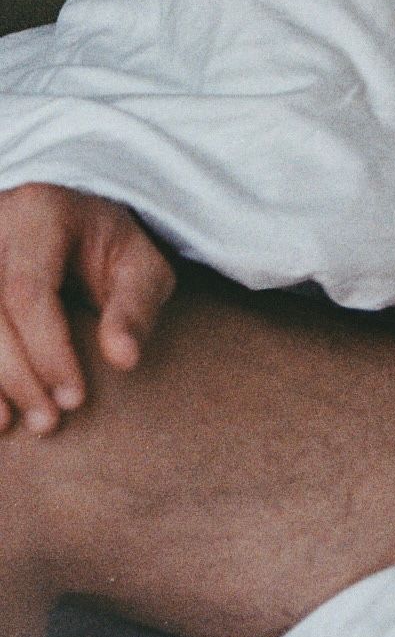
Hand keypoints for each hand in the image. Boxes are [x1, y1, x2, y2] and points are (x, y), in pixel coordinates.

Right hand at [0, 183, 174, 435]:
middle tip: (49, 422)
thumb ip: (136, 307)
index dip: (47, 351)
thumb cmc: (109, 249)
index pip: (30, 290)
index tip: (75, 399)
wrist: (73, 223)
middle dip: (16, 375)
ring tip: (12, 423)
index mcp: (39, 213)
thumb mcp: (141, 266)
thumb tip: (124, 359)